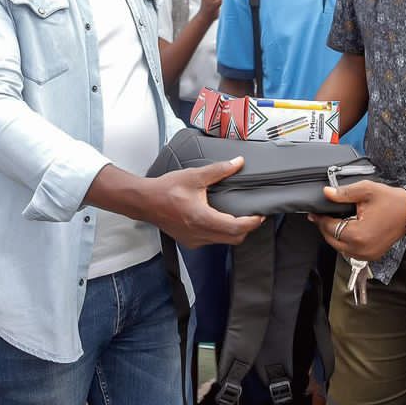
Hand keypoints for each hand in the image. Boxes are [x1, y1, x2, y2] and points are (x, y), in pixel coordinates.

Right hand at [147, 158, 263, 246]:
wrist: (146, 201)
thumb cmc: (166, 189)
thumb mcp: (194, 176)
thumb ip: (219, 170)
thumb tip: (237, 163)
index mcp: (202, 218)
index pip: (235, 227)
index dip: (251, 223)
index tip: (260, 215)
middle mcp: (199, 234)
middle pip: (233, 238)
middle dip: (246, 228)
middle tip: (253, 215)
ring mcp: (194, 240)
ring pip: (223, 241)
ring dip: (233, 231)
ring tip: (238, 215)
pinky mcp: (190, 241)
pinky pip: (212, 241)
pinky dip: (221, 233)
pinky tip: (219, 219)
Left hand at [309, 181, 405, 261]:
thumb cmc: (390, 200)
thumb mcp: (366, 190)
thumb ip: (343, 193)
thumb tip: (326, 193)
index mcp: (358, 234)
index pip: (330, 229)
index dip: (320, 219)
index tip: (315, 212)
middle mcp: (362, 249)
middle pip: (333, 241)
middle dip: (325, 228)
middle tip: (320, 216)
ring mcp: (368, 254)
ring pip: (340, 248)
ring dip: (335, 236)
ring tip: (333, 221)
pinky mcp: (372, 255)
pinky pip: (351, 252)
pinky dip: (346, 242)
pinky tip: (346, 229)